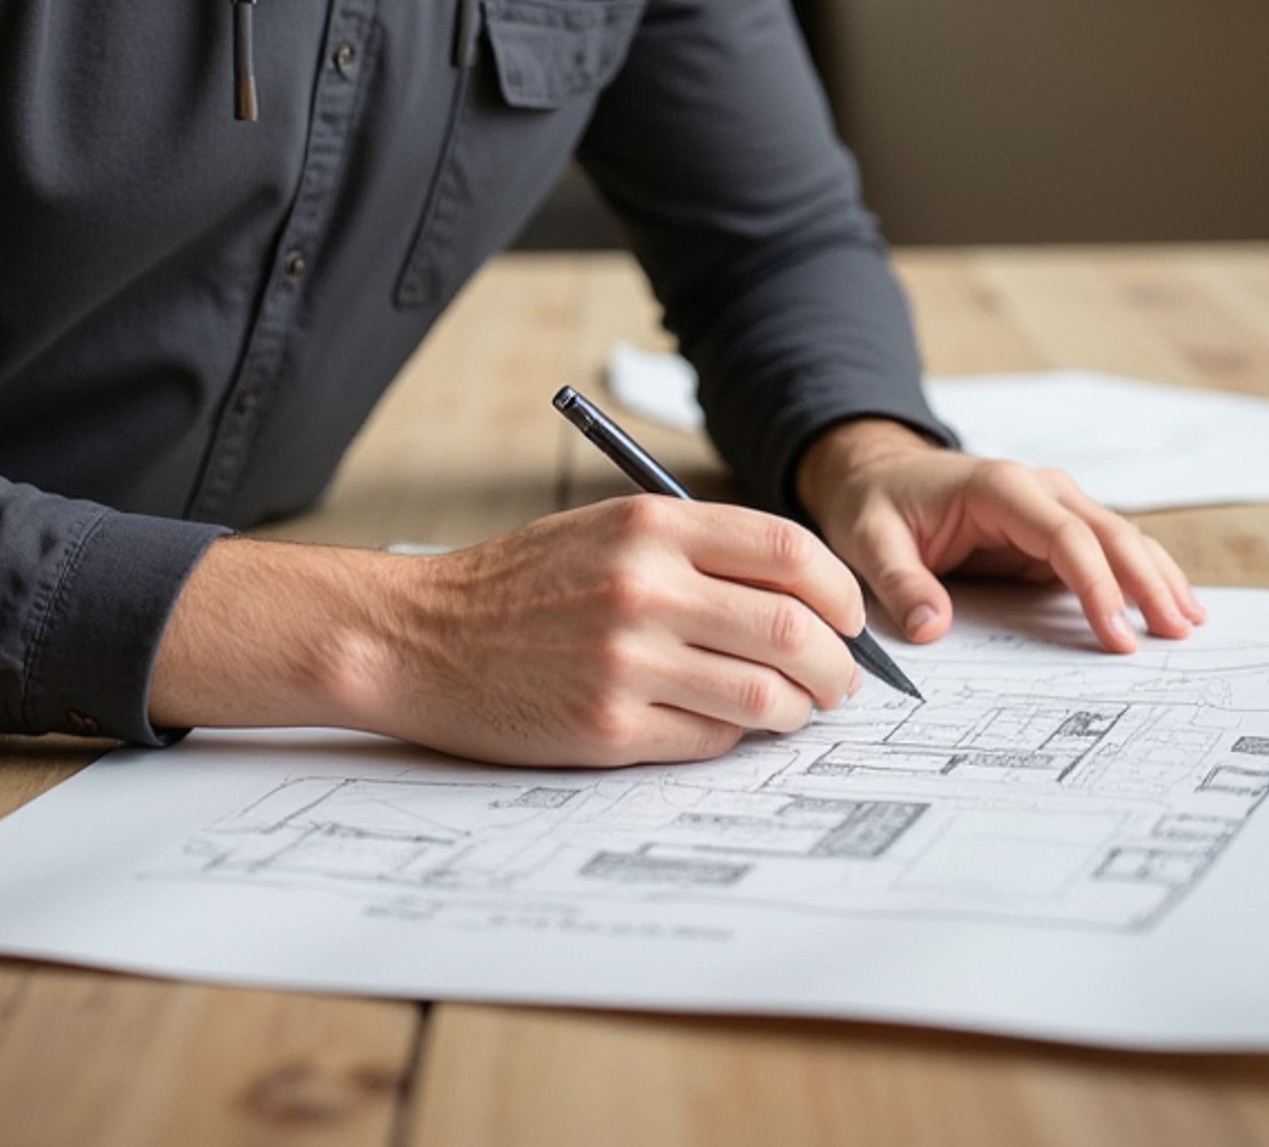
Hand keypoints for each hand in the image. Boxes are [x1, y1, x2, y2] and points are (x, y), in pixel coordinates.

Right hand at [149, 498, 866, 765]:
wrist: (419, 637)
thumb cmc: (519, 585)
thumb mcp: (606, 530)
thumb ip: (695, 549)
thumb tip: (799, 595)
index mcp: (651, 526)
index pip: (789, 551)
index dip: (840, 591)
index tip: (850, 618)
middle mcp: (646, 587)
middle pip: (794, 629)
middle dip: (837, 666)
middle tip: (840, 682)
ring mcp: (628, 661)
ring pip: (766, 697)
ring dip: (798, 711)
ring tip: (793, 711)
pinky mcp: (608, 728)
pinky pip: (710, 742)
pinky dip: (733, 739)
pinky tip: (720, 726)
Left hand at [796, 418, 1206, 654]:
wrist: (875, 472)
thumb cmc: (875, 504)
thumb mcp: (870, 540)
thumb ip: (901, 582)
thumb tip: (932, 628)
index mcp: (999, 487)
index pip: (1065, 536)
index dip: (1097, 584)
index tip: (1117, 634)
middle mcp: (1035, 489)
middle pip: (1107, 532)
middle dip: (1146, 581)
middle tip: (1177, 633)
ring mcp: (1049, 506)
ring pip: (1117, 536)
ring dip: (1155, 575)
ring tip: (1189, 620)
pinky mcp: (1050, 529)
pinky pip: (1103, 549)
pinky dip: (1139, 572)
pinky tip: (1169, 598)